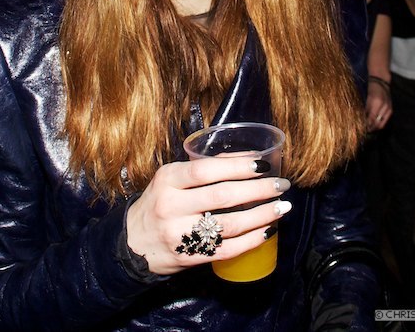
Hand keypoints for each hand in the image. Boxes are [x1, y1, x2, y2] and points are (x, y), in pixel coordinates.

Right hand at [126, 156, 291, 275]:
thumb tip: (245, 158)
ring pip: (229, 225)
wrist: (132, 244)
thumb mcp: (170, 179)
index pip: (205, 170)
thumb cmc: (159, 204)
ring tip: (282, 207)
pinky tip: (268, 231)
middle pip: (222, 196)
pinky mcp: (190, 257)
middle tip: (282, 185)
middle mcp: (171, 206)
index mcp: (167, 180)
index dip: (237, 167)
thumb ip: (202, 168)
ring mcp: (180, 234)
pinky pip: (228, 249)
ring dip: (262, 215)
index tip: (263, 165)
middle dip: (259, 189)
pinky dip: (252, 240)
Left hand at [366, 79, 392, 131]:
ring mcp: (389, 109)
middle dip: (371, 128)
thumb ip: (366, 109)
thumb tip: (362, 120)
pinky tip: (375, 124)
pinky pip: (385, 120)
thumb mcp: (367, 98)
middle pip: (377, 123)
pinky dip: (380, 123)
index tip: (362, 128)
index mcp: (377, 103)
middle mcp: (384, 107)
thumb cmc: (372, 88)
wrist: (382, 81)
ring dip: (375, 127)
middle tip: (365, 130)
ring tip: (369, 129)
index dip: (366, 125)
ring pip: (382, 124)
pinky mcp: (391, 110)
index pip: (371, 118)